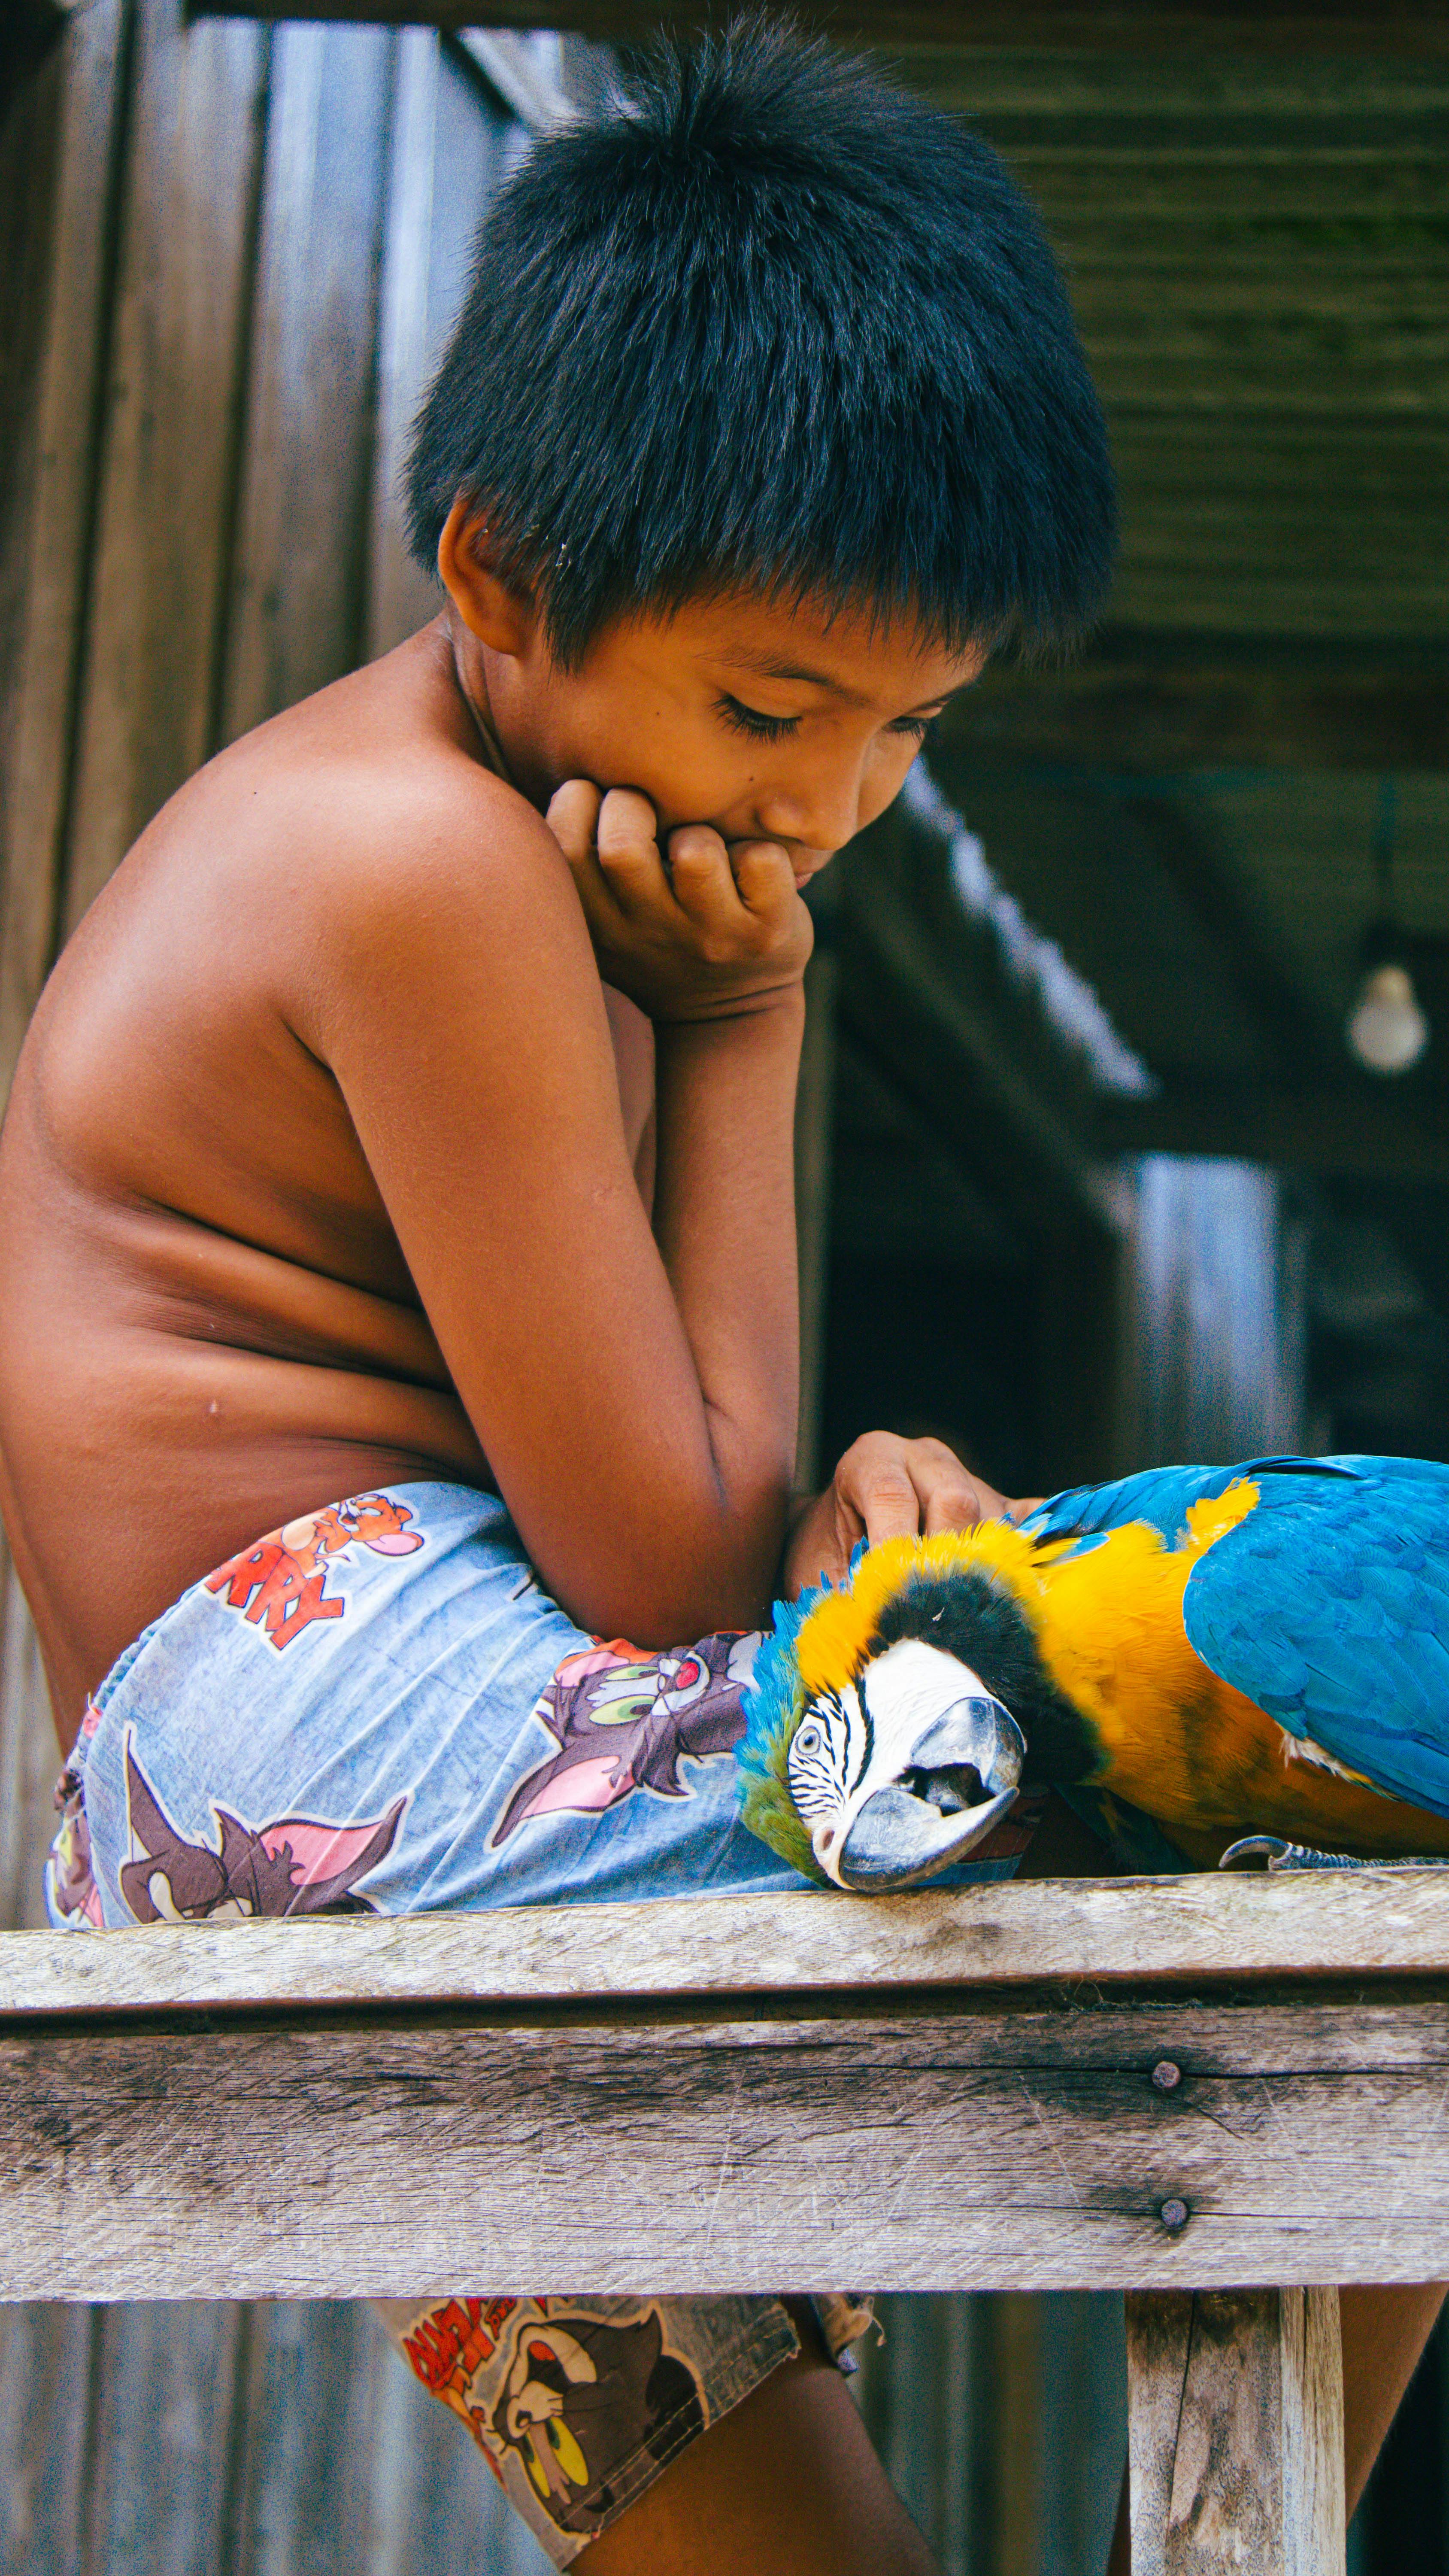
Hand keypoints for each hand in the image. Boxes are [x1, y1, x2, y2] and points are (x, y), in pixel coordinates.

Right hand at [546, 780, 812, 1022]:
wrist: (729, 1015)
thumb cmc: (660, 937)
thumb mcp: (605, 921)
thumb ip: (580, 867)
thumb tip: (561, 777)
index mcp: (599, 924)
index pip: (564, 847)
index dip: (578, 802)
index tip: (598, 797)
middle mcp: (649, 933)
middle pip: (623, 848)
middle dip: (633, 805)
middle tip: (649, 809)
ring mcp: (708, 936)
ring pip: (695, 853)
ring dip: (700, 832)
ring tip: (701, 847)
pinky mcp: (764, 935)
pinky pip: (760, 862)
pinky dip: (760, 849)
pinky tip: (750, 865)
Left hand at [782, 1431, 1037, 1598]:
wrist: (838, 1538)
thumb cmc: (825, 1553)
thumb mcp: (817, 1568)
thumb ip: (846, 1591)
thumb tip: (876, 1624)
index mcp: (874, 1458)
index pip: (890, 1493)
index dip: (893, 1545)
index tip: (892, 1592)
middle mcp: (926, 1458)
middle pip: (954, 1500)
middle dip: (946, 1559)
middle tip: (935, 1609)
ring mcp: (970, 1477)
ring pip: (994, 1521)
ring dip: (984, 1571)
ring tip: (967, 1617)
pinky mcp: (1003, 1504)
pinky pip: (1035, 1521)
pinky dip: (1043, 1551)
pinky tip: (1043, 1586)